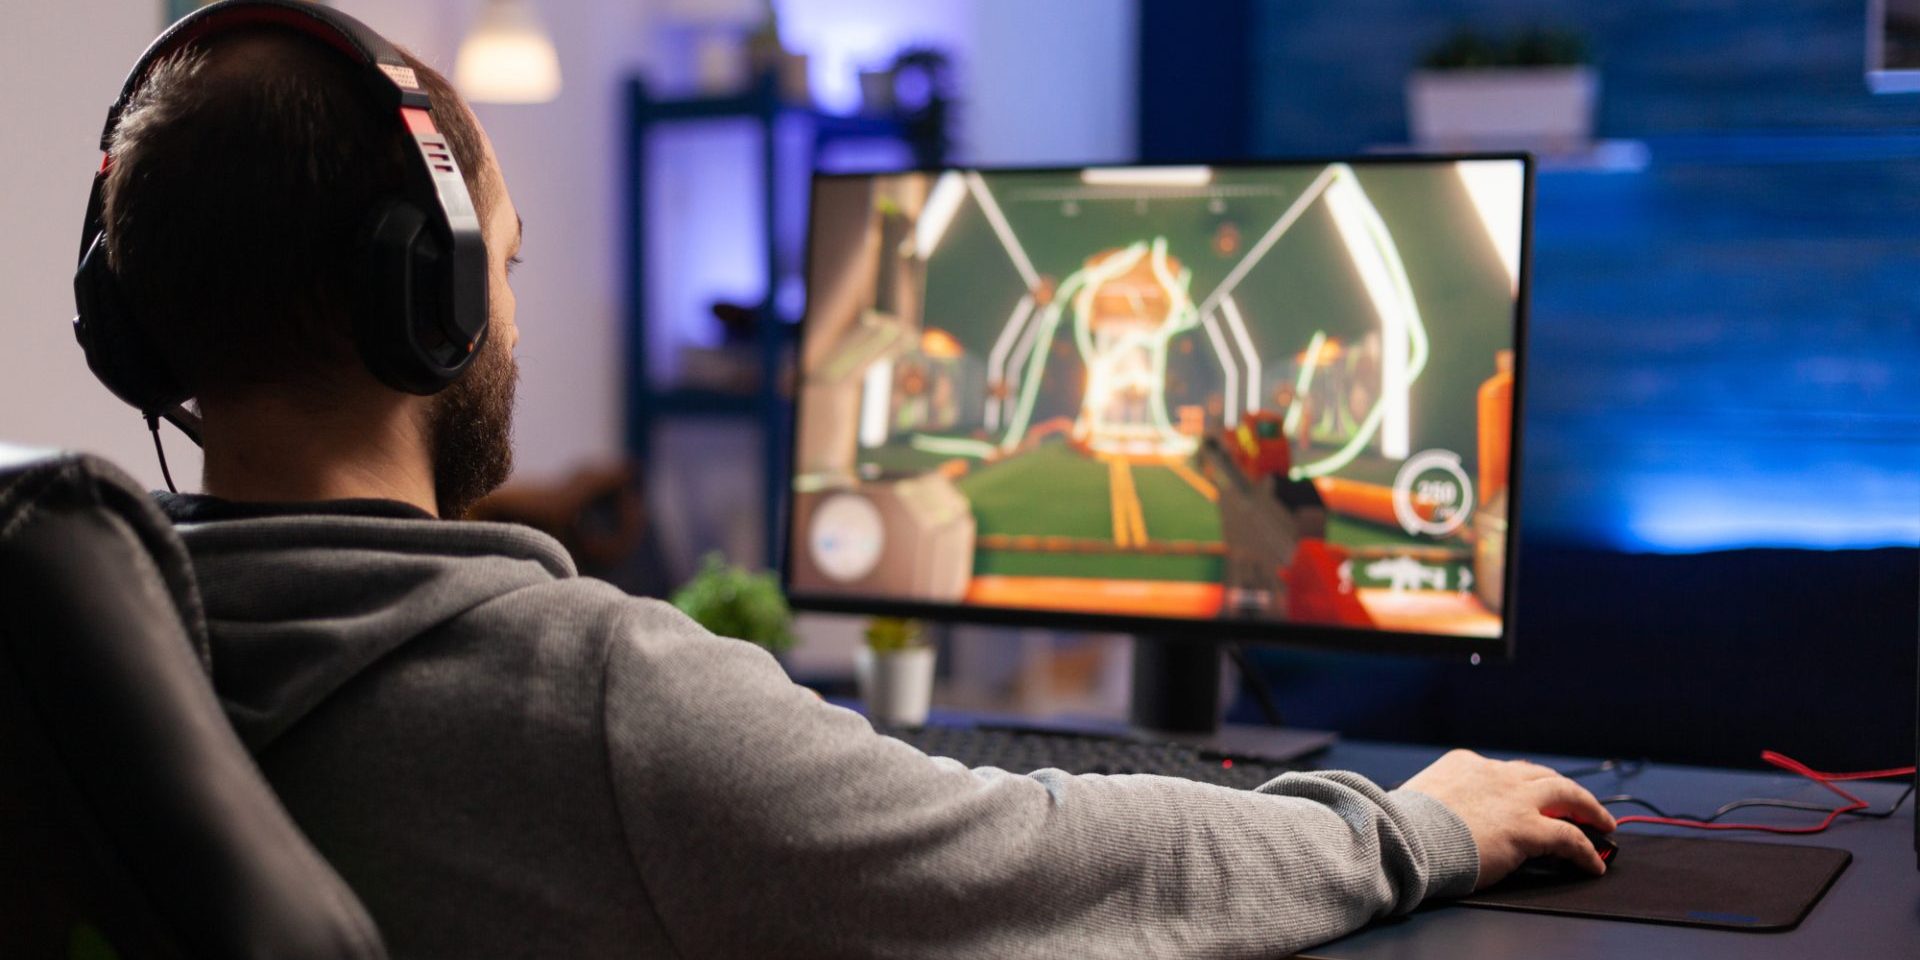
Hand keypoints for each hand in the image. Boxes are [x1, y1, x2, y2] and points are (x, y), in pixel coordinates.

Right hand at [1401, 748, 1616, 889]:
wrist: (1406, 837)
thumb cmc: (1404, 826)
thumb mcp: (1422, 797)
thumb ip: (1442, 799)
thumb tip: (1444, 818)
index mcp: (1465, 763)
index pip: (1505, 770)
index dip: (1523, 783)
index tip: (1531, 793)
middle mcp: (1495, 774)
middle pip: (1542, 775)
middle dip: (1564, 789)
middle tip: (1579, 803)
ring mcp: (1515, 799)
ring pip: (1567, 794)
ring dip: (1589, 808)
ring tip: (1603, 823)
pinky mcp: (1528, 828)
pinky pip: (1571, 838)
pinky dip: (1587, 851)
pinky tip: (1594, 864)